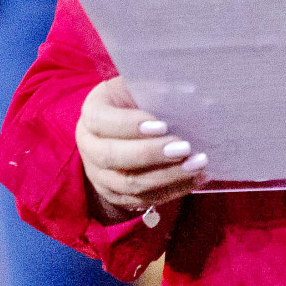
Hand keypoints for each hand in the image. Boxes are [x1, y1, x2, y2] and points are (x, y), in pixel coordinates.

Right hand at [75, 77, 207, 218]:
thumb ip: (158, 88)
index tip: (162, 125)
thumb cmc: (141, 99)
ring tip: (197, 165)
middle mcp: (89, 146)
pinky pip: (142, 200)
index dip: (129, 125)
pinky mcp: (115, 195)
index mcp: (91, 113)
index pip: (102, 121)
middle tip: (185, 148)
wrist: (133, 123)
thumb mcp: (144, 86)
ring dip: (167, 177)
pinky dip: (172, 191)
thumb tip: (189, 92)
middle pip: (112, 157)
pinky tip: (195, 178)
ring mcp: (98, 175)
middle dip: (151, 154)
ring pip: (128, 185)